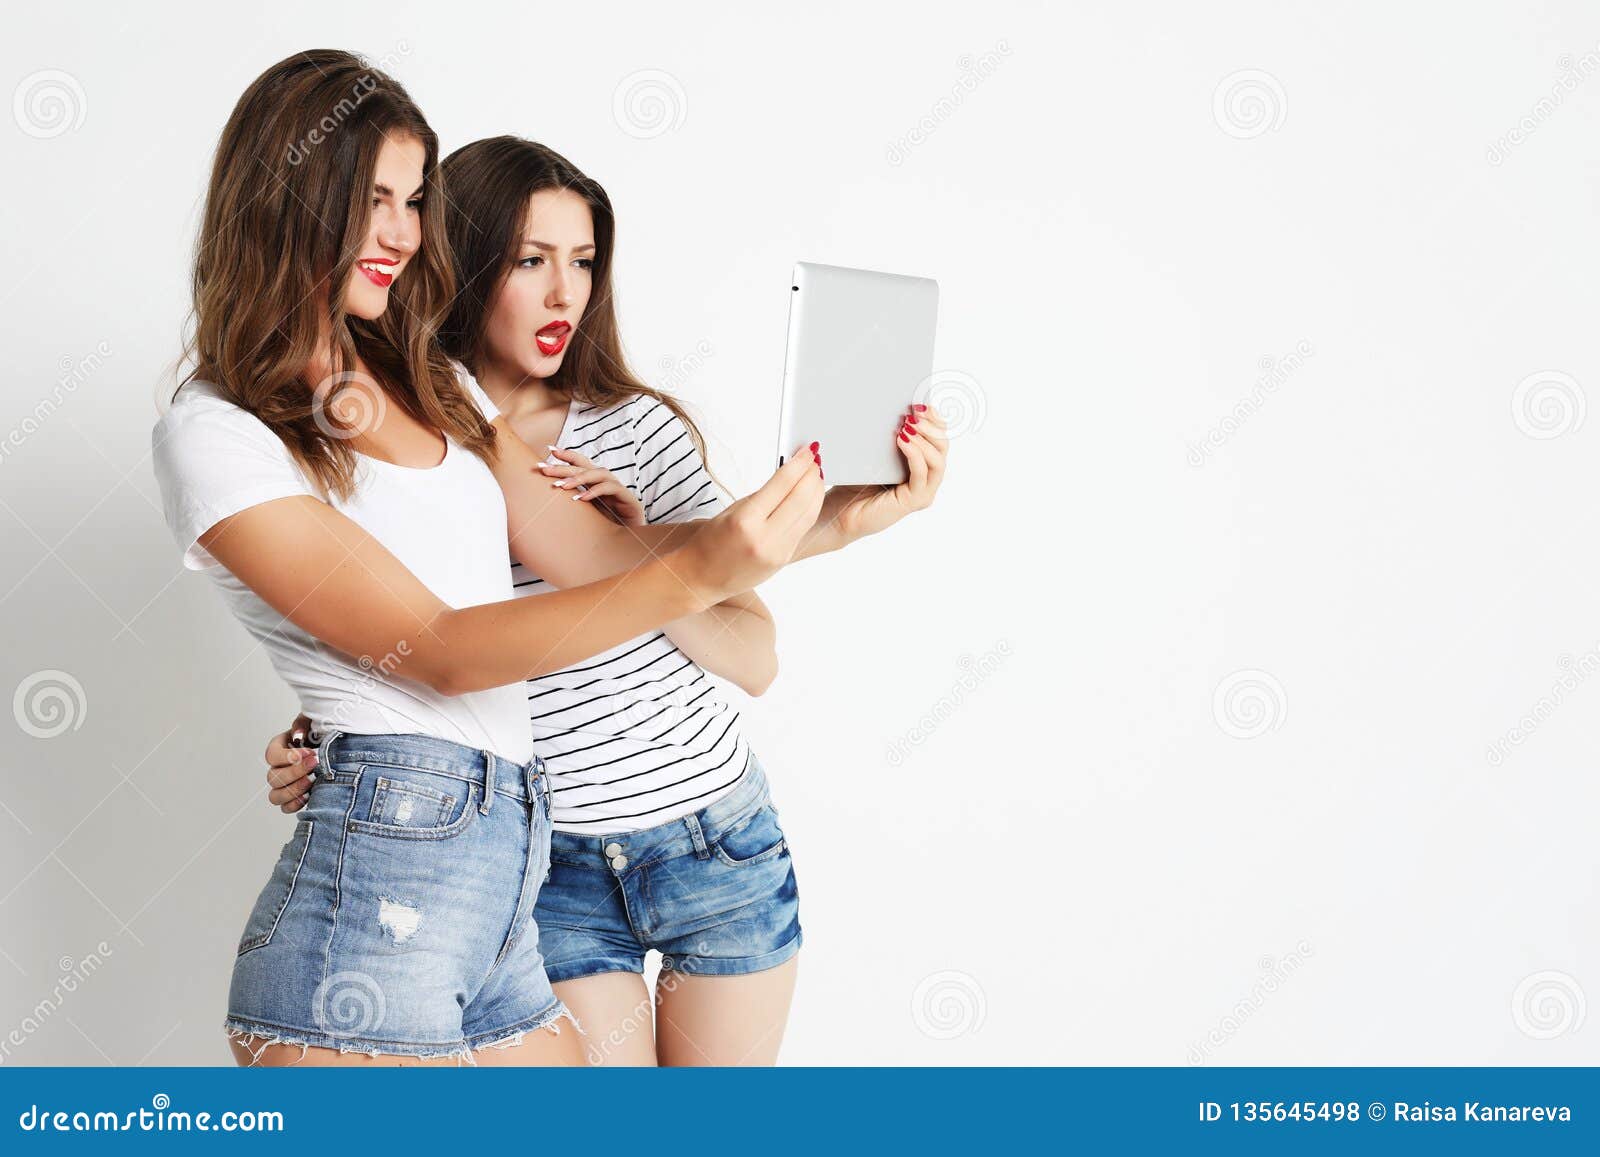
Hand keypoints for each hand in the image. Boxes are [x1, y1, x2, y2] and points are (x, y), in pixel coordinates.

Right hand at [264, 713, 315, 813]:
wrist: (336, 748)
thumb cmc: (321, 734)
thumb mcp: (313, 722)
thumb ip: (303, 724)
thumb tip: (298, 734)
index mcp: (279, 748)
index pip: (271, 756)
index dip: (288, 757)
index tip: (308, 752)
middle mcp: (278, 768)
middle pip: (273, 777)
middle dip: (295, 772)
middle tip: (314, 764)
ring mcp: (284, 785)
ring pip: (275, 796)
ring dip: (294, 790)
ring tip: (312, 781)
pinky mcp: (293, 798)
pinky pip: (286, 807)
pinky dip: (296, 804)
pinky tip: (309, 795)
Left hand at [535, 445, 646, 525]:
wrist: (630, 546)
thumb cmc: (606, 530)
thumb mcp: (585, 515)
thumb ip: (573, 504)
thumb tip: (547, 496)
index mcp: (596, 484)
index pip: (582, 464)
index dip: (567, 455)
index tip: (549, 449)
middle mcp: (608, 483)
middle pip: (586, 468)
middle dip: (564, 467)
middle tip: (545, 469)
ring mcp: (619, 490)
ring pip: (599, 474)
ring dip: (579, 478)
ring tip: (561, 485)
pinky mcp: (629, 500)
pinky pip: (611, 489)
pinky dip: (595, 492)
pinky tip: (581, 499)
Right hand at [676, 444, 824, 602]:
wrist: (702, 576)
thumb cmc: (711, 541)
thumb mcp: (733, 510)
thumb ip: (763, 495)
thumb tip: (791, 475)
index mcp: (745, 521)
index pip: (782, 484)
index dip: (799, 464)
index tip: (807, 452)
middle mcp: (763, 538)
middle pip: (801, 499)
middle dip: (812, 475)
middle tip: (814, 460)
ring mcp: (777, 552)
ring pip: (809, 514)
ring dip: (817, 491)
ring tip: (816, 475)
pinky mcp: (784, 559)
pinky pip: (804, 528)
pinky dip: (811, 509)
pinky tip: (811, 497)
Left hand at [824, 403, 947, 541]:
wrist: (839, 511)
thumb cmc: (855, 481)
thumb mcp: (874, 451)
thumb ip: (890, 434)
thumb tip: (896, 407)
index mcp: (921, 463)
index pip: (938, 436)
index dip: (934, 418)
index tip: (921, 402)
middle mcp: (927, 477)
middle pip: (942, 446)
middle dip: (931, 425)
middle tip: (914, 412)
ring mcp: (923, 491)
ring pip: (937, 460)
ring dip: (924, 438)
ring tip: (908, 425)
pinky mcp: (914, 501)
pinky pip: (922, 474)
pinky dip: (915, 455)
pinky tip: (903, 440)